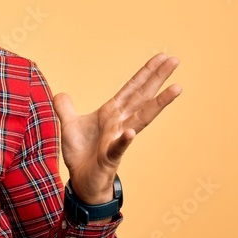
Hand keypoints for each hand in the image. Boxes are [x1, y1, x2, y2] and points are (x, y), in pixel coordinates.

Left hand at [53, 53, 180, 203]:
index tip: (162, 56)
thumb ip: (66, 108)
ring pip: (141, 118)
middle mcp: (120, 123)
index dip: (145, 72)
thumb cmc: (81, 154)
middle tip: (175, 60)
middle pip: (142, 96)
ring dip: (158, 104)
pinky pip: (118, 147)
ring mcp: (118, 139)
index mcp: (111, 112)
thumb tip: (61, 93)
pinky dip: (125, 140)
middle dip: (158, 78)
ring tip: (176, 89)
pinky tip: (131, 132)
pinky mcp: (110, 156)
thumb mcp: (69, 126)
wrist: (82, 181)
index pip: (131, 88)